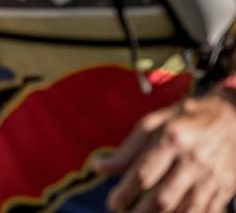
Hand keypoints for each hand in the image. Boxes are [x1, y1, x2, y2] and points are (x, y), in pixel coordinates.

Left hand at [96, 90, 235, 212]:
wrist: (233, 117)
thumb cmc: (186, 119)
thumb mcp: (154, 124)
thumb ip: (128, 149)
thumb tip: (100, 169)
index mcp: (172, 140)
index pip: (143, 175)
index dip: (124, 194)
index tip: (112, 203)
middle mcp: (193, 161)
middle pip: (162, 199)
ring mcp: (211, 178)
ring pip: (183, 211)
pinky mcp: (224, 190)